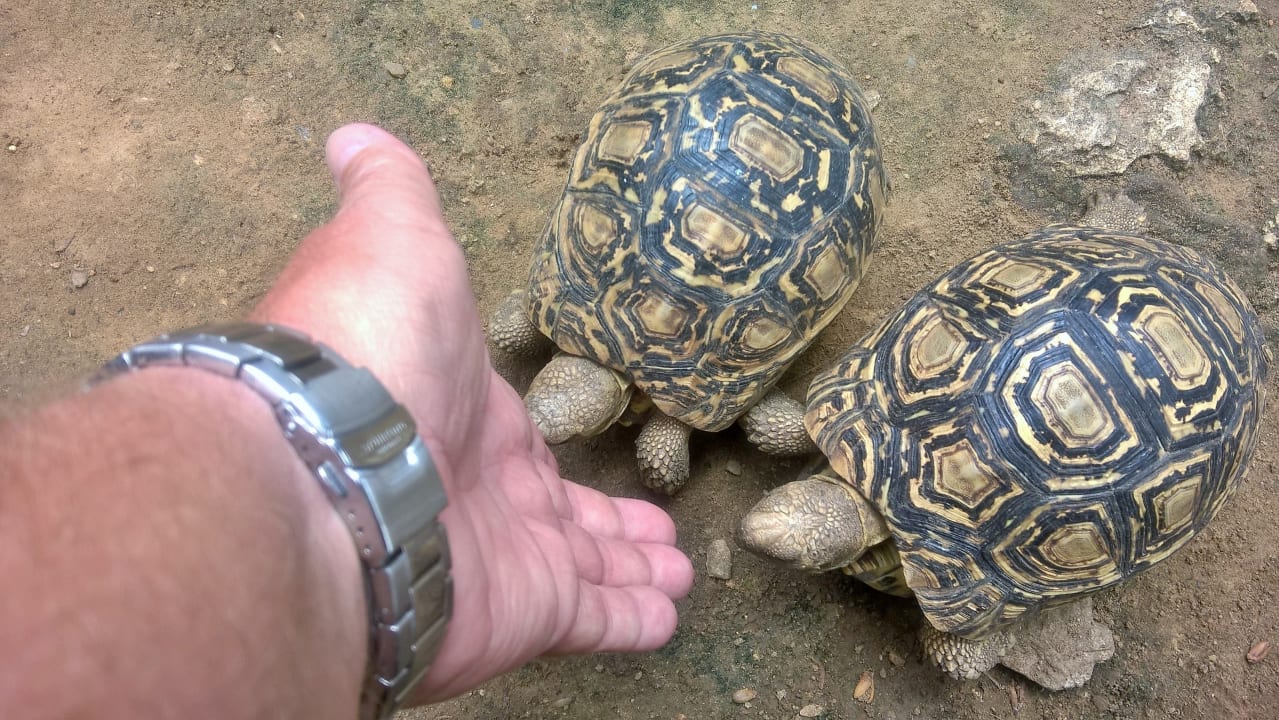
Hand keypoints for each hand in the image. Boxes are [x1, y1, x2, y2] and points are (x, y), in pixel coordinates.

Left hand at [252, 124, 694, 702]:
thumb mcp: (391, 238)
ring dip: (632, 572)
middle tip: (661, 537)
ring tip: (681, 574)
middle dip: (610, 526)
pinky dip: (632, 622)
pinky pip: (592, 622)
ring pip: (586, 570)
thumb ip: (391, 192)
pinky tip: (670, 618)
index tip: (587, 454)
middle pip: (561, 515)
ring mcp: (502, 556)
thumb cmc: (376, 345)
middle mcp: (479, 490)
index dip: (557, 450)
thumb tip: (352, 135)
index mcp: (461, 413)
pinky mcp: (524, 613)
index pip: (524, 440)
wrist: (335, 465)